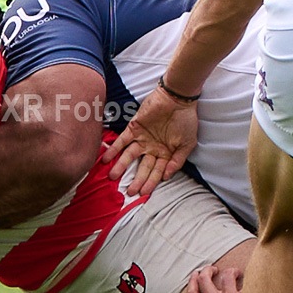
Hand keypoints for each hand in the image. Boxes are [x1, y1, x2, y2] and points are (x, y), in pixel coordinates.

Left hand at [101, 83, 197, 197]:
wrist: (178, 99)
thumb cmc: (186, 121)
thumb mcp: (187, 144)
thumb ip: (177, 161)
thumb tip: (166, 176)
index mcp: (165, 154)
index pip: (156, 172)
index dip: (150, 183)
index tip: (143, 193)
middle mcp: (152, 149)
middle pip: (142, 167)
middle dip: (136, 180)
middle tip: (129, 192)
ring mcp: (142, 139)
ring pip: (129, 156)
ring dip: (121, 166)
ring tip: (112, 177)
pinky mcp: (134, 128)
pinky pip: (121, 141)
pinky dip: (113, 149)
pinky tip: (105, 158)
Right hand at [184, 262, 246, 292]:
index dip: (192, 280)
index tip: (197, 274)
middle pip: (203, 280)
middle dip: (207, 270)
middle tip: (215, 269)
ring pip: (223, 275)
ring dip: (229, 272)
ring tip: (236, 275)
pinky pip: (240, 278)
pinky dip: (243, 276)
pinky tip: (250, 279)